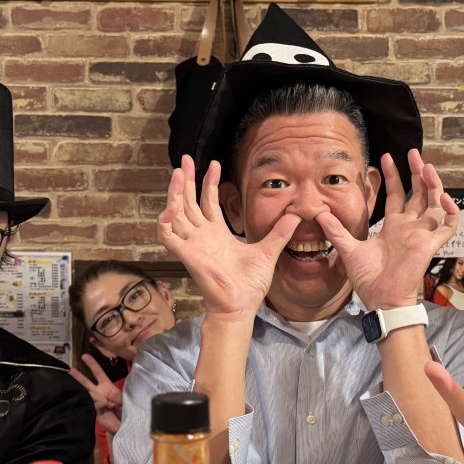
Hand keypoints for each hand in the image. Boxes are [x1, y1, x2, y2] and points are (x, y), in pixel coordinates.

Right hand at [68, 353, 122, 435]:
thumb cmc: (125, 411)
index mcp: (107, 386)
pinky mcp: (92, 411)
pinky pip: (92, 404)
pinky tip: (106, 405)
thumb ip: (117, 396)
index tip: (84, 356)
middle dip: (78, 376)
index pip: (98, 373)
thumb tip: (107, 395)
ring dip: (95, 395)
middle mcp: (98, 392)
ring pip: (88, 393)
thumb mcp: (124, 400)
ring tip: (103, 400)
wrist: (123, 426)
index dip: (92, 364)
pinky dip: (99, 404)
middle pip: (86, 382)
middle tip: (70, 370)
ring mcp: (94, 401)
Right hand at [157, 155, 298, 319]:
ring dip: (175, 192)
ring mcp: (191, 244)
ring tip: (179, 172)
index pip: (208, 202)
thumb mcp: (268, 251)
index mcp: (217, 234)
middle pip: (188, 202)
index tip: (214, 163)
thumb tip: (297, 214)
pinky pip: (166, 234)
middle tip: (185, 158)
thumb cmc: (250, 284)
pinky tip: (173, 204)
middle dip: (187, 180)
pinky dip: (166, 219)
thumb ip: (280, 232)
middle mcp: (201, 236)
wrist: (241, 305)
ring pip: (175, 213)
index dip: (208, 182)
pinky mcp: (185, 254)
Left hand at [319, 150, 458, 310]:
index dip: (393, 177)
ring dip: (434, 184)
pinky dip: (451, 211)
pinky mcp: (431, 244)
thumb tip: (318, 213)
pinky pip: (449, 225)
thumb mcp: (349, 249)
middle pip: (419, 194)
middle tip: (413, 153)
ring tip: (427, 167)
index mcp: (393, 227)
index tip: (385, 158)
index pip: (397, 195)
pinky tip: (445, 196)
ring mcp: (422, 235)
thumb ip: (336, 230)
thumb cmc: (369, 280)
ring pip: (435, 203)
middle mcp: (410, 228)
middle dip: (417, 173)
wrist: (381, 299)